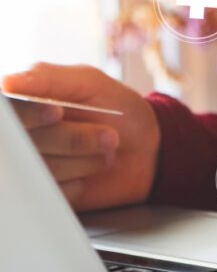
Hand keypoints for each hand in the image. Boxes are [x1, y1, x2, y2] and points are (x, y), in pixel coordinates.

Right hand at [2, 63, 160, 210]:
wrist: (148, 148)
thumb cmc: (117, 108)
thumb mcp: (90, 83)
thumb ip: (50, 78)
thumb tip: (8, 82)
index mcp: (23, 106)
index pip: (9, 114)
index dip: (30, 115)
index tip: (58, 113)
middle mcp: (21, 138)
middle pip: (24, 143)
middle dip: (72, 139)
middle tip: (107, 135)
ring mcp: (32, 167)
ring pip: (40, 168)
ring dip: (83, 161)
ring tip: (105, 151)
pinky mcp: (46, 193)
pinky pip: (51, 192)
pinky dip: (78, 182)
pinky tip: (90, 174)